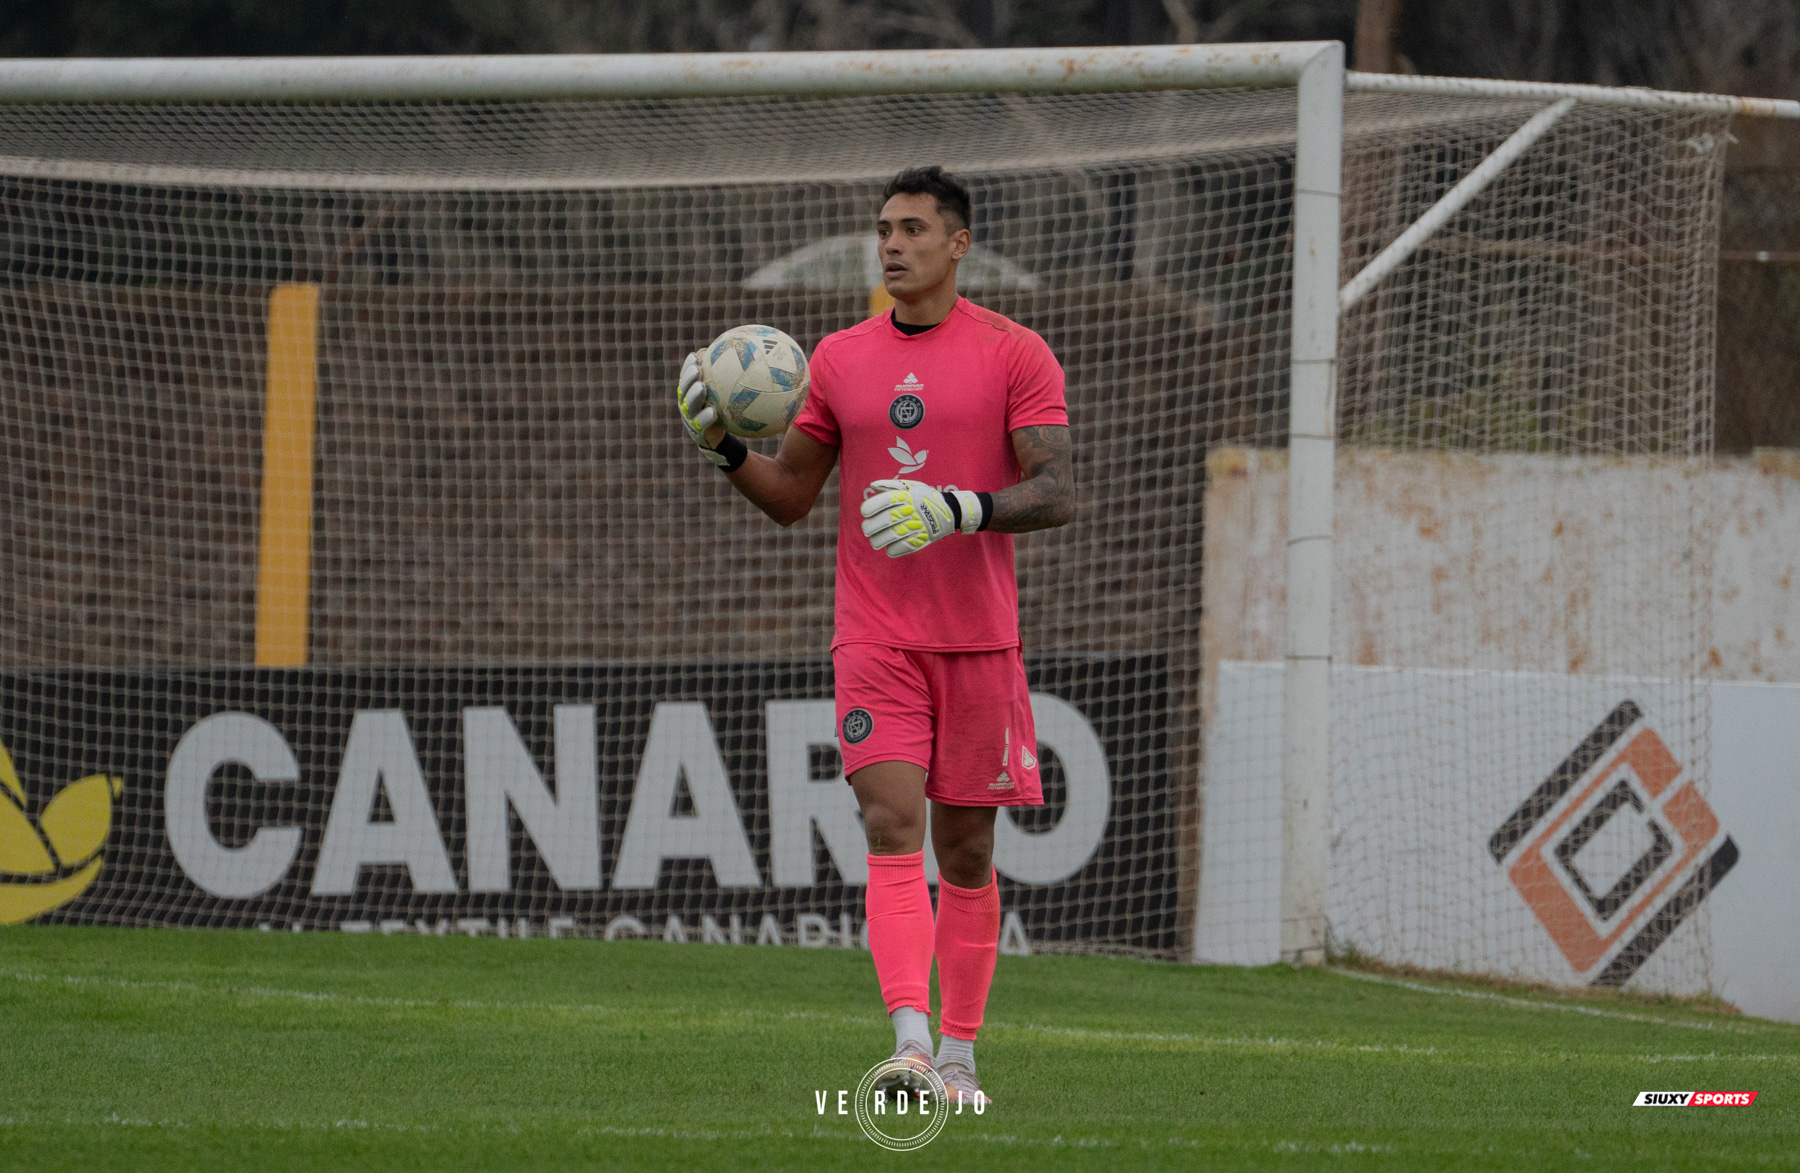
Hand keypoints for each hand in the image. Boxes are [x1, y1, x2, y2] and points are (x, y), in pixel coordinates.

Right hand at [677, 352, 728, 465]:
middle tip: (698, 368)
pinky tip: (714, 412)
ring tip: (702, 387)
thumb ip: (736, 381)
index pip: (687, 378)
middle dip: (688, 378)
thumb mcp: (732, 399)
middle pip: (683, 390)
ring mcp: (692, 422)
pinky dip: (705, 418)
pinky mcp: (699, 435)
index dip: (689, 366)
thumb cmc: (729, 415)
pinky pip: (701, 426)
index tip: (698, 354)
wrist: (724, 444)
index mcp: (693, 396)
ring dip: (693, 396)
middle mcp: (688, 407)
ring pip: (688, 407)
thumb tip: (752, 359)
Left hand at [860, 479, 984, 557]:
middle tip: (867, 530)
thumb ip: (891, 486)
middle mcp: (912, 510)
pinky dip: (893, 550)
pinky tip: (889, 549)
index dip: (870, 507)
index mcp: (907, 496)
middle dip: (871, 527)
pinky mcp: (924, 538)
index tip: (865, 512)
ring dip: (879, 541)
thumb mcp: (911, 486)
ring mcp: (919, 525)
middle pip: (886, 519)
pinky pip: (905, 546)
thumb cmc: (925, 497)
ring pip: (893, 535)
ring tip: (875, 542)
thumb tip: (872, 486)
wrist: (951, 510)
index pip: (884, 501)